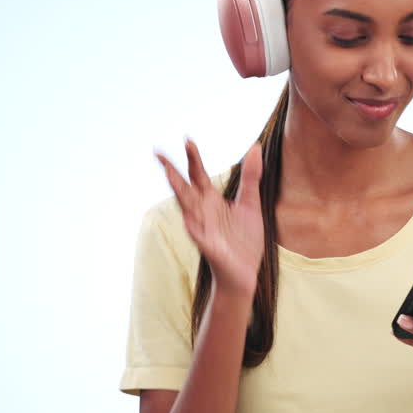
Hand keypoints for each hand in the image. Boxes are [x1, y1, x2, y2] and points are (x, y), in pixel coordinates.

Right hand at [155, 138, 264, 294]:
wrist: (245, 273)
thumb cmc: (244, 240)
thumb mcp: (250, 204)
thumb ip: (251, 177)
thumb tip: (254, 146)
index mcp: (211, 200)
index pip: (197, 174)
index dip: (192, 157)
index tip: (187, 139)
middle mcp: (202, 211)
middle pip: (184, 187)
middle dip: (172, 171)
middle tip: (158, 153)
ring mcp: (203, 229)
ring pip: (187, 207)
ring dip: (178, 191)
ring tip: (168, 174)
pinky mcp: (209, 246)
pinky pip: (198, 235)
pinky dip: (193, 226)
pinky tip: (188, 217)